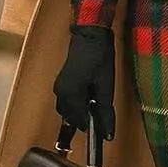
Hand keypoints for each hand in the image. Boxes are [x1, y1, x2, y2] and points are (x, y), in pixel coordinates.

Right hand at [52, 25, 115, 140]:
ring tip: (96, 107)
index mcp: (70, 95)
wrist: (90, 34)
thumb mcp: (105, 87)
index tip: (104, 131)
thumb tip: (107, 132)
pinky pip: (66, 100)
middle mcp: (60, 93)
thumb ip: (105, 111)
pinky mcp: (62, 81)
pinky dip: (77, 104)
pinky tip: (89, 98)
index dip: (93, 127)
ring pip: (67, 110)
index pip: (79, 121)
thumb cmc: (98, 57)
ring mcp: (59, 86)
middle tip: (102, 119)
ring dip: (80, 112)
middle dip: (85, 120)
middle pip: (71, 117)